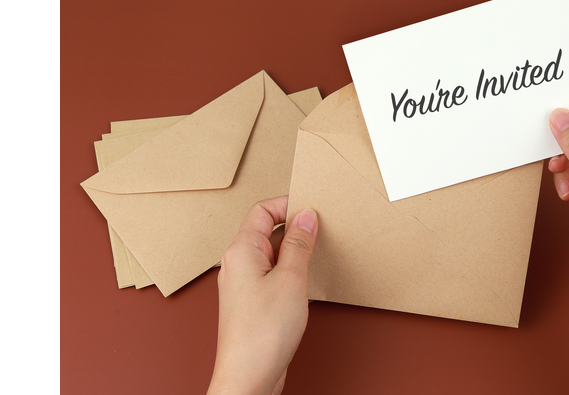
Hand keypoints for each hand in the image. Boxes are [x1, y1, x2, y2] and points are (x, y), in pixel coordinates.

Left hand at [207, 196, 317, 394]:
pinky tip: (305, 280)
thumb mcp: (290, 279)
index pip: (262, 210)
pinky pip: (271, 274)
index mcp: (241, 251)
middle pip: (265, 229)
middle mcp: (237, 264)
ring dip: (293, 250)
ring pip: (270, 253)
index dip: (288, 204)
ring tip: (315, 254)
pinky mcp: (252, 302)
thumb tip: (306, 217)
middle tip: (320, 229)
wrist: (248, 376)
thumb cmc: (262, 333)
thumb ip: (298, 244)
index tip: (312, 208)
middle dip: (293, 226)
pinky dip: (289, 270)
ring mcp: (243, 284)